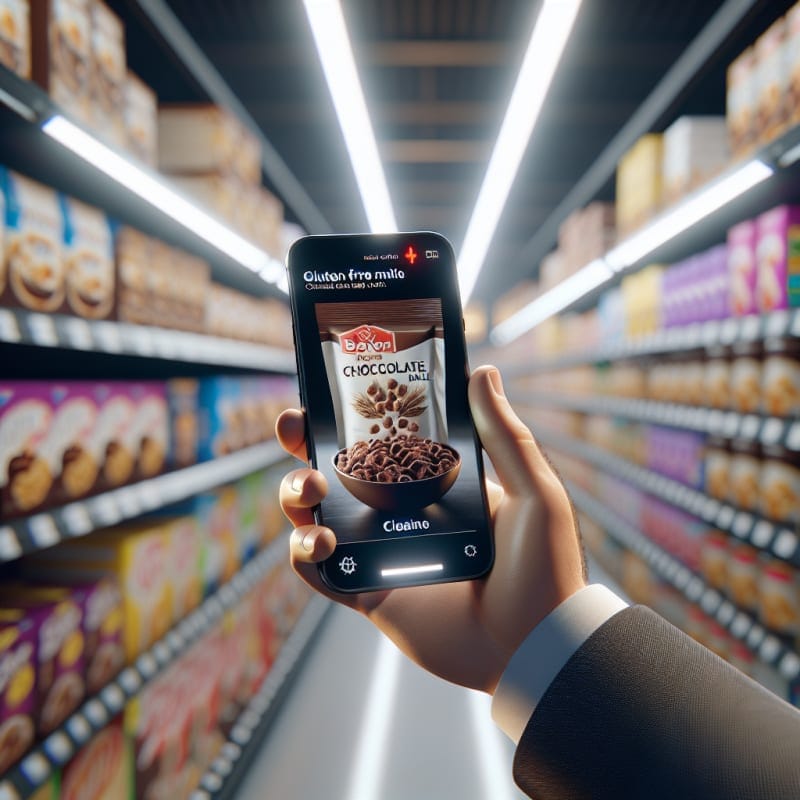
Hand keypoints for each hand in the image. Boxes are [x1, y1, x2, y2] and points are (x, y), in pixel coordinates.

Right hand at [276, 365, 585, 693]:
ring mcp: (381, 554)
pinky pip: (319, 573)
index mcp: (433, 486)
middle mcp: (400, 516)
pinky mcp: (369, 594)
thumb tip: (482, 372)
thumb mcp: (532, 493)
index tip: (326, 395)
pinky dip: (304, 555)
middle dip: (304, 447)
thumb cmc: (544, 569)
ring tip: (310, 493)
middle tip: (295, 428)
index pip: (380, 443)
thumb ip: (505, 436)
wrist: (534, 647)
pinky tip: (321, 542)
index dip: (347, 420)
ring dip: (295, 497)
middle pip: (335, 474)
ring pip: (315, 517)